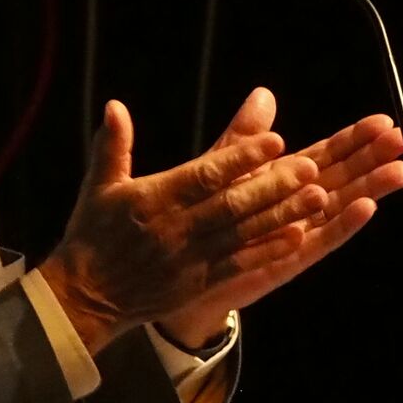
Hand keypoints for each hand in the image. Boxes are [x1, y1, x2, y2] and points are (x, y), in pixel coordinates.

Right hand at [36, 98, 330, 354]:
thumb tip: (115, 105)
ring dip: (283, 215)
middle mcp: (176, 228)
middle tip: (311, 167)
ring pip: (243, 234)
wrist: (84, 297)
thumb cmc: (93, 235)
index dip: (242, 157)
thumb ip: (113, 145)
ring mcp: (189, 260)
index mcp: (155, 199)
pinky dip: (269, 251)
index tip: (276, 139)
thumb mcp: (99, 186)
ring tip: (318, 198)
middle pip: (233, 204)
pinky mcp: (197, 284)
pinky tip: (298, 237)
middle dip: (274, 185)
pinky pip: (239, 266)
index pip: (205, 175)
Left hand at [154, 88, 402, 346]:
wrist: (180, 266)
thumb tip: (264, 94)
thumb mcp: (221, 167)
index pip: (328, 154)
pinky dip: (344, 224)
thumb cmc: (204, 213)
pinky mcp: (290, 258)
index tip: (383, 122)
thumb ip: (246, 136)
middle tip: (400, 139)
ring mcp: (299, 231)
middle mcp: (298, 204)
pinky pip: (322, 239)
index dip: (354, 138)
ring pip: (341, 206)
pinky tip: (368, 208)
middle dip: (372, 158)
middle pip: (343, 177)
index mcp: (285, 178)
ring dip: (370, 188)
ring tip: (399, 171)